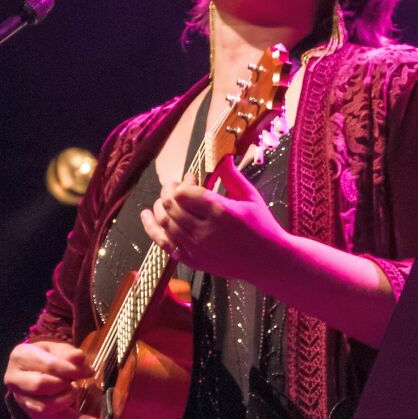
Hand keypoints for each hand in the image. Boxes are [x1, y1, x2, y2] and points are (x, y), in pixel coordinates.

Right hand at [4, 340, 97, 418]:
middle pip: (40, 385)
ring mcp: (21, 400)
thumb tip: (79, 357)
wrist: (35, 369)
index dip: (72, 369)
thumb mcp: (58, 349)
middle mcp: (14, 380)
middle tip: (75, 382)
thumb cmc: (48, 356)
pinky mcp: (32, 415)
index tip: (90, 371)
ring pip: (43, 407)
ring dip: (66, 401)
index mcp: (20, 357)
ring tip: (74, 392)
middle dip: (64, 385)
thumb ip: (68, 353)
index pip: (49, 365)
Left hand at [140, 155, 287, 282]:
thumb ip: (232, 176)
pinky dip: (154, 231)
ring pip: (165, 225)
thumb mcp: (251, 197)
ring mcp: (198, 249)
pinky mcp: (195, 262)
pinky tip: (149, 219)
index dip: (182, 183)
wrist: (268, 261)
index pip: (184, 193)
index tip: (188, 178)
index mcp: (221, 211)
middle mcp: (206, 231)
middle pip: (171, 207)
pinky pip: (167, 246)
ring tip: (160, 201)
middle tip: (171, 186)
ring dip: (158, 209)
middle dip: (167, 192)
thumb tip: (222, 156)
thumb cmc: (262, 226)